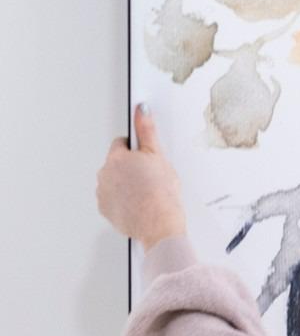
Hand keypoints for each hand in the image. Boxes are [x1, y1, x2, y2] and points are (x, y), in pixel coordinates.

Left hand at [96, 104, 186, 249]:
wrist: (159, 225)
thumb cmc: (161, 194)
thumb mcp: (158, 156)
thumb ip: (147, 130)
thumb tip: (141, 110)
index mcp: (116, 158)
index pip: (121, 143)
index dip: (136, 149)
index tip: (146, 158)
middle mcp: (104, 174)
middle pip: (116, 163)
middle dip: (130, 167)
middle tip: (150, 176)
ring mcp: (103, 194)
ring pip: (114, 181)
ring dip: (125, 183)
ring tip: (145, 192)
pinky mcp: (105, 210)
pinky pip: (112, 199)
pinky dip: (123, 200)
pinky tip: (138, 203)